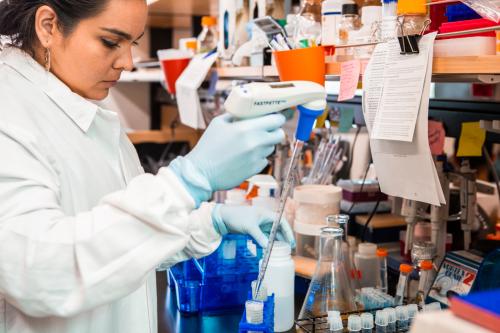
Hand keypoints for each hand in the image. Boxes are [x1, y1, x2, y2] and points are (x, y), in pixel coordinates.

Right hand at [169, 113, 284, 205]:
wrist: (201, 173)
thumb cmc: (207, 147)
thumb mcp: (218, 123)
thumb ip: (236, 116)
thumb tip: (246, 111)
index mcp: (246, 128)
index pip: (276, 120)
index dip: (278, 117)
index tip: (275, 116)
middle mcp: (255, 143)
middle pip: (280, 134)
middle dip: (275, 130)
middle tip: (266, 130)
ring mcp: (256, 157)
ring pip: (271, 147)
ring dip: (265, 144)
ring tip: (249, 144)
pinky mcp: (255, 169)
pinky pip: (264, 160)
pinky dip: (258, 157)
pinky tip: (245, 157)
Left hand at [211, 204, 294, 248]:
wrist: (223, 218)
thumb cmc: (237, 218)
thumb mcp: (250, 228)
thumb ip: (260, 238)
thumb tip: (268, 248)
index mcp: (266, 215)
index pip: (281, 222)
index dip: (288, 231)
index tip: (291, 242)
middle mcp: (265, 219)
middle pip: (278, 229)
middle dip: (283, 239)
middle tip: (287, 250)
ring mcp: (259, 225)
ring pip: (271, 234)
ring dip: (274, 242)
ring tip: (279, 252)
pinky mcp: (254, 230)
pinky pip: (263, 237)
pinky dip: (266, 243)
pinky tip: (267, 250)